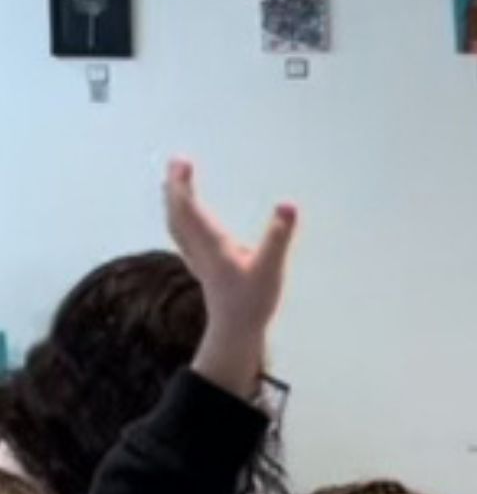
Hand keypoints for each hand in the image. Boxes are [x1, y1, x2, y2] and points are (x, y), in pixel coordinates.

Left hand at [165, 158, 297, 402]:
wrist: (236, 331)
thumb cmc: (253, 301)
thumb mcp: (270, 267)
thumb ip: (279, 236)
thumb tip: (288, 206)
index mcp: (212, 243)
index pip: (188, 207)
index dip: (181, 183)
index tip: (182, 162)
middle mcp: (200, 248)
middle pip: (177, 212)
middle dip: (175, 186)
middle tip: (177, 162)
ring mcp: (198, 258)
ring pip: (176, 224)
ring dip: (173, 202)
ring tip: (172, 183)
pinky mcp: (202, 266)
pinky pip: (182, 236)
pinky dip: (178, 220)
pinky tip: (182, 220)